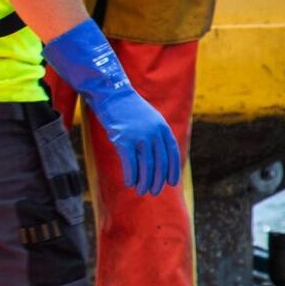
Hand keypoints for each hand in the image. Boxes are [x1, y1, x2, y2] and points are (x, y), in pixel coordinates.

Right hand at [40, 21, 181, 197]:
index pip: (172, 153)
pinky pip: (130, 163)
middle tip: (153, 191)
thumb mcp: (149, 118)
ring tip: (141, 191)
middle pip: (159, 163)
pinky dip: (131, 176)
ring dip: (144, 181)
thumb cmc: (128, 108)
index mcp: (162, 127)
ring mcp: (139, 136)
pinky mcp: (123, 140)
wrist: (111, 94)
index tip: (170, 182)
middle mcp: (154, 133)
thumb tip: (159, 155)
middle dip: (157, 180)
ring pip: (146, 166)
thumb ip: (157, 134)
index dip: (172, 170)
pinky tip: (129, 183)